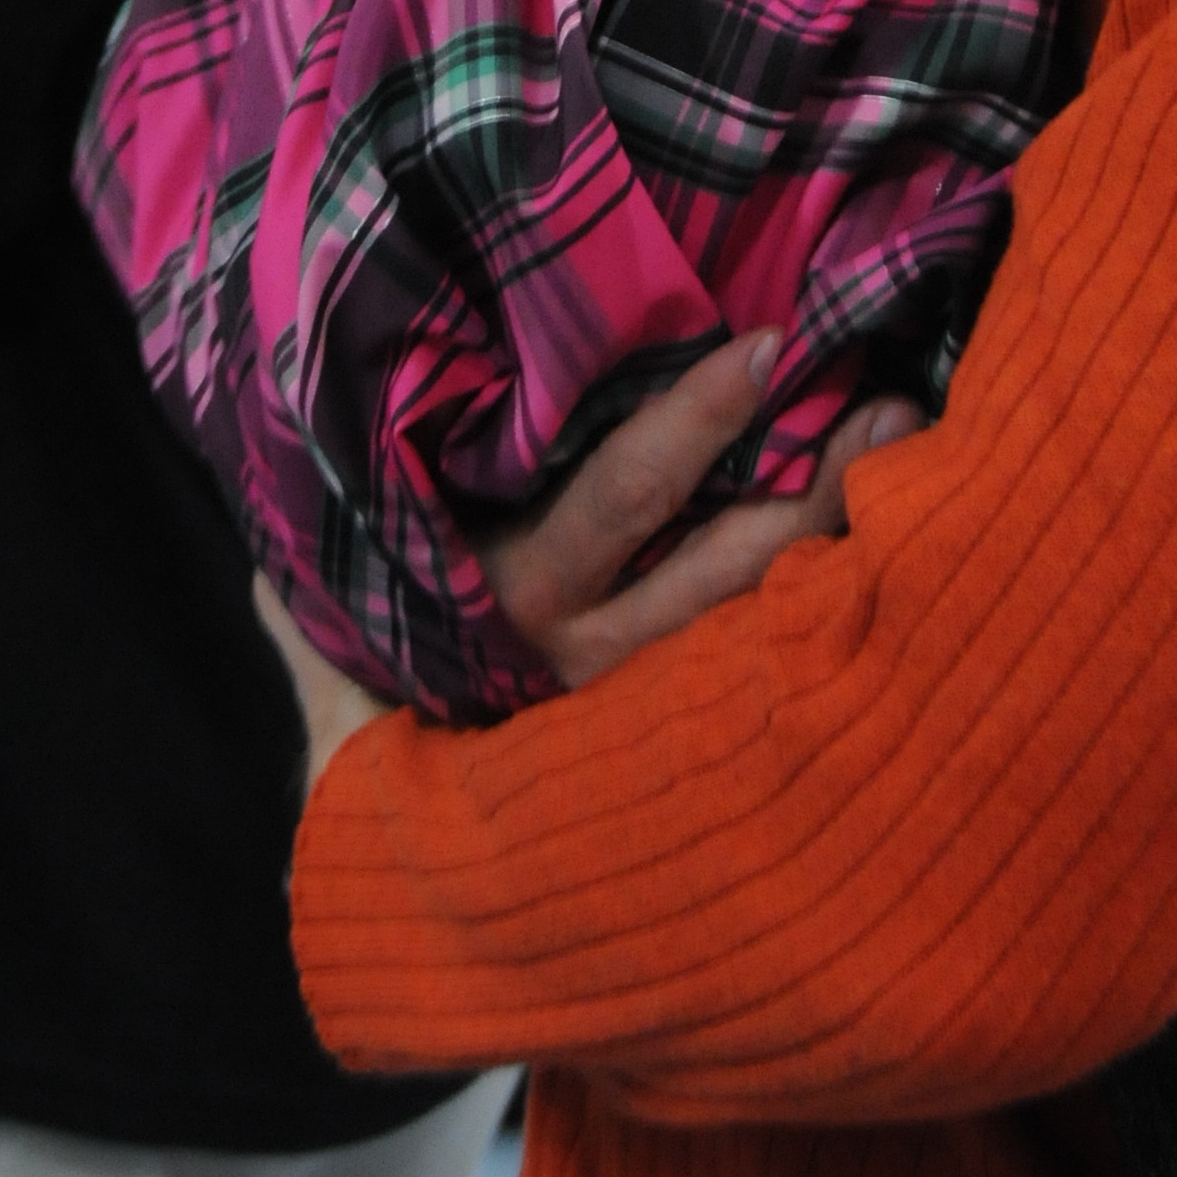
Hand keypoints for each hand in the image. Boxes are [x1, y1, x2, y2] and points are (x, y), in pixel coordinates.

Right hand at [246, 336, 925, 795]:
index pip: (622, 497)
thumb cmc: (358, 648)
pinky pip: (760, 649)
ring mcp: (641, 700)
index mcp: (509, 599)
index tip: (769, 343)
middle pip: (731, 564)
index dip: (698, 421)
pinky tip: (884, 524)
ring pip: (761, 612)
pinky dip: (823, 588)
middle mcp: (591, 658)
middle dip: (817, 483)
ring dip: (838, 526)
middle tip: (896, 396)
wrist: (375, 833)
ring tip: (905, 438)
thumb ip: (326, 529)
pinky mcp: (672, 722)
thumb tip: (271, 419)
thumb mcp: (322, 590)